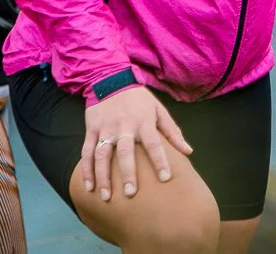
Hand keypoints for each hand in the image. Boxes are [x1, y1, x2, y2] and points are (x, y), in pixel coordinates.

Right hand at [82, 85, 191, 200]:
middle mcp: (124, 126)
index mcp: (143, 121)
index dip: (160, 160)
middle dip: (128, 173)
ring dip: (103, 176)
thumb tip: (188, 151)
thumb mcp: (158, 109)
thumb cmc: (139, 99)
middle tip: (131, 194)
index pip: (153, 143)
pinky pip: (87, 151)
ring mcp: (106, 128)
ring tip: (105, 197)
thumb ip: (172, 131)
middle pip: (125, 151)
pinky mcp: (92, 129)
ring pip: (102, 154)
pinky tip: (88, 186)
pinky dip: (86, 169)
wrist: (111, 79)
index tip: (165, 178)